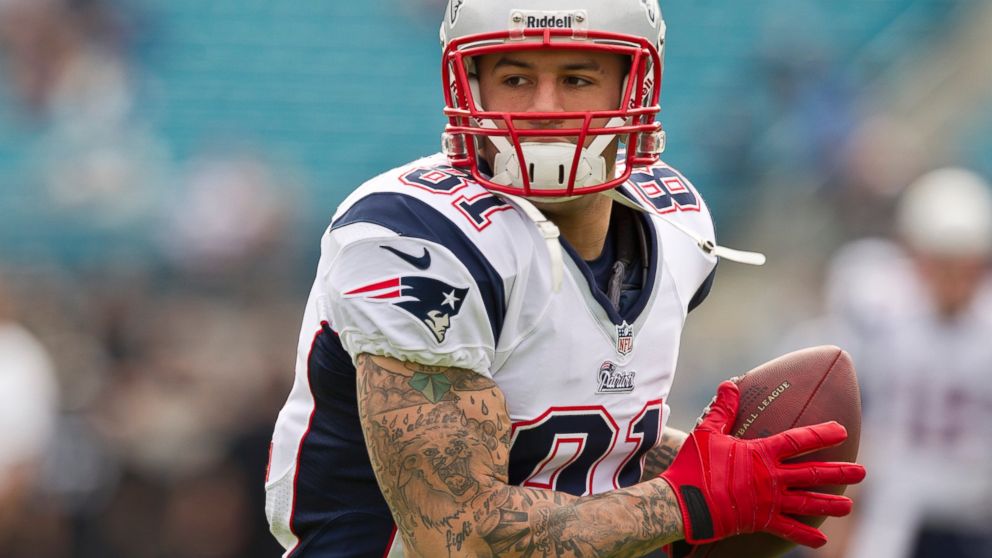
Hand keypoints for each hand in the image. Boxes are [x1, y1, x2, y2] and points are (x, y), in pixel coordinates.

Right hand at [659, 381, 865, 547]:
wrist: (684, 503)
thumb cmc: (694, 466)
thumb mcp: (707, 432)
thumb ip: (723, 409)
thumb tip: (730, 384)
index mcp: (761, 454)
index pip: (799, 440)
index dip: (822, 435)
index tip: (841, 431)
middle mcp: (771, 478)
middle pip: (813, 474)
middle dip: (840, 472)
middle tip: (862, 472)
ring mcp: (769, 501)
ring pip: (808, 502)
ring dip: (830, 504)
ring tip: (849, 506)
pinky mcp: (761, 521)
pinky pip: (788, 530)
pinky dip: (805, 535)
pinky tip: (821, 540)